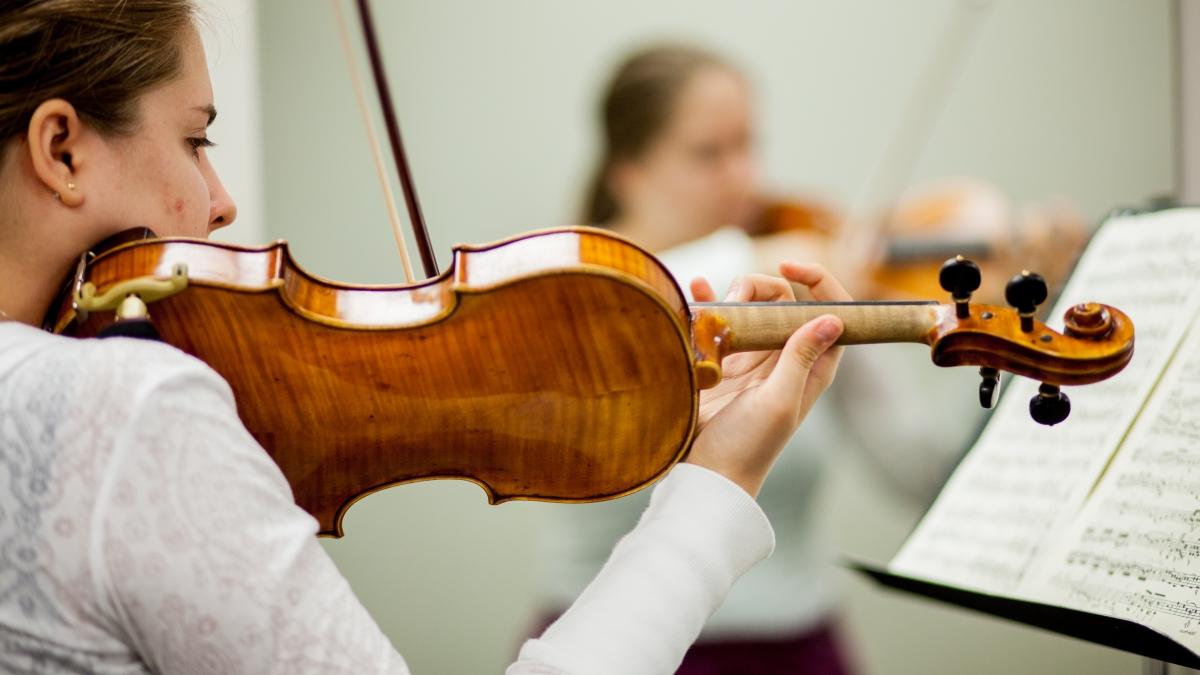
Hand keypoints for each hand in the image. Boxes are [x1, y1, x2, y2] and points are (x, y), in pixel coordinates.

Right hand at [684, 262, 849, 496]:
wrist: (706, 474)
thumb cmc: (747, 447)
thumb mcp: (779, 402)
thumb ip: (801, 358)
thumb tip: (834, 319)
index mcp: (811, 366)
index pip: (831, 311)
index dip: (818, 281)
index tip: (787, 267)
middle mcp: (784, 358)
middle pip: (784, 300)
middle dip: (760, 287)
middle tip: (734, 301)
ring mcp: (751, 358)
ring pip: (750, 306)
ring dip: (730, 296)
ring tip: (709, 312)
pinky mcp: (720, 362)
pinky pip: (717, 320)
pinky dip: (707, 301)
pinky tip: (694, 290)